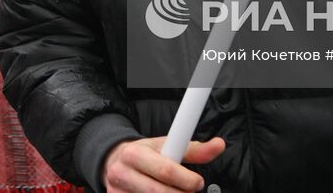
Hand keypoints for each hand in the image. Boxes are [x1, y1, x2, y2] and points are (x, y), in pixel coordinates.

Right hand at [102, 136, 224, 192]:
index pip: (165, 170)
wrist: (113, 162)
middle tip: (191, 191)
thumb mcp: (165, 146)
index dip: (186, 179)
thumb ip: (193, 150)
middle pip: (159, 192)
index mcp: (135, 153)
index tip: (198, 182)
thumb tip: (219, 145)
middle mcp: (122, 173)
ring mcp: (117, 192)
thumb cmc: (145, 154)